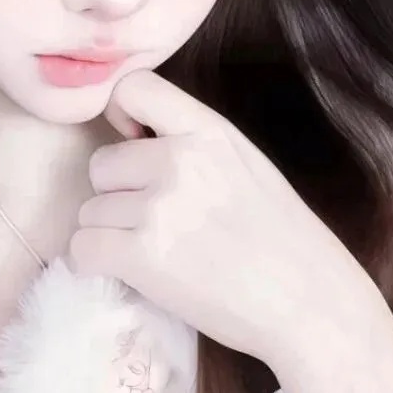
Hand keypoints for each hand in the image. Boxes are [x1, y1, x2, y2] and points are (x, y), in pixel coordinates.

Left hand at [69, 70, 374, 370]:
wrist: (311, 305)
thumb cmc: (286, 242)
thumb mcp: (247, 165)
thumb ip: (194, 146)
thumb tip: (132, 140)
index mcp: (209, 131)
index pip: (132, 88)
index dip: (120, 116)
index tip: (134, 144)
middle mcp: (178, 160)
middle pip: (100, 165)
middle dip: (117, 194)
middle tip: (156, 224)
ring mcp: (157, 207)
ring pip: (90, 212)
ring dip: (110, 235)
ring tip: (157, 255)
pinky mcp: (141, 256)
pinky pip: (81, 249)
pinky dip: (93, 264)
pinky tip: (125, 272)